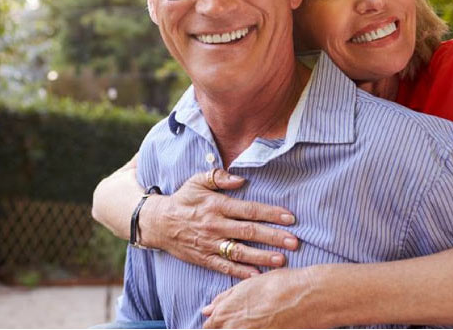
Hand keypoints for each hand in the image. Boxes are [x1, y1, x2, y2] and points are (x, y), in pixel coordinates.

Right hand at [139, 169, 298, 278]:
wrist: (158, 223)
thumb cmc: (183, 199)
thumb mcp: (197, 181)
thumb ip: (218, 177)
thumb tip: (240, 179)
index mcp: (217, 205)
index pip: (249, 210)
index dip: (270, 213)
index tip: (290, 217)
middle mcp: (215, 225)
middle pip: (249, 232)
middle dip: (273, 237)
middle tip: (294, 241)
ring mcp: (210, 244)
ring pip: (240, 252)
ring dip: (262, 256)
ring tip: (282, 259)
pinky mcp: (204, 258)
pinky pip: (224, 267)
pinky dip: (240, 272)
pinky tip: (257, 275)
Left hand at [202, 267, 326, 327]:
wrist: (309, 295)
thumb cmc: (281, 284)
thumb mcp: (249, 285)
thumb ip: (225, 299)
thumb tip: (208, 310)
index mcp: (226, 311)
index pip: (210, 326)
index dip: (217, 324)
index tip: (224, 323)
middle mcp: (233, 328)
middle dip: (227, 328)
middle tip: (249, 320)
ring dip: (243, 329)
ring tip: (259, 321)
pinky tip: (268, 326)